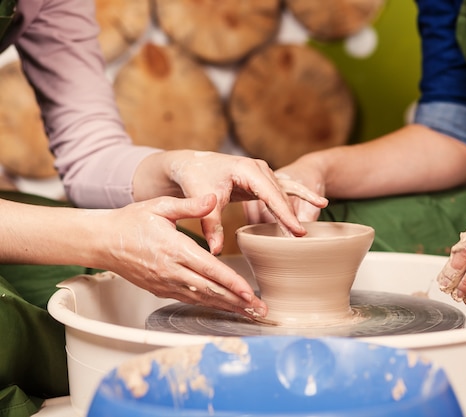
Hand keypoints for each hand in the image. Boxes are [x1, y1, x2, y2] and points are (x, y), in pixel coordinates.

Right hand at [97, 194, 266, 316]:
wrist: (102, 241)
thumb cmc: (131, 221)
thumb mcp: (159, 206)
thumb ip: (189, 205)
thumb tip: (213, 198)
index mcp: (174, 249)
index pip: (209, 270)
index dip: (231, 283)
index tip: (250, 292)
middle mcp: (171, 271)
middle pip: (210, 291)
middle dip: (237, 302)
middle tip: (260, 310)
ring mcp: (166, 283)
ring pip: (202, 299)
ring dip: (227, 307)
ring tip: (249, 313)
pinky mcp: (161, 289)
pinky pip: (190, 300)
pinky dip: (210, 305)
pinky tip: (225, 308)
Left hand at [159, 151, 326, 252]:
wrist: (191, 163)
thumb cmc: (196, 176)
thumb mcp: (202, 198)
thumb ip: (211, 224)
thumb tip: (215, 251)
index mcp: (248, 169)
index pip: (271, 194)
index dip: (285, 214)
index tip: (297, 230)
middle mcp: (260, 169)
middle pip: (281, 195)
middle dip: (291, 216)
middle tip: (301, 238)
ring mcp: (263, 174)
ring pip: (282, 195)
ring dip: (292, 213)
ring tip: (301, 233)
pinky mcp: (262, 181)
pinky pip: (283, 192)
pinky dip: (299, 199)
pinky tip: (319, 204)